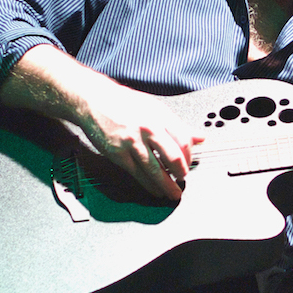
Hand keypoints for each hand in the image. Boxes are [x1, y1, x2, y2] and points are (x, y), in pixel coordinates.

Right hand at [79, 81, 203, 200]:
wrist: (93, 100)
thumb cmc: (124, 102)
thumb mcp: (154, 108)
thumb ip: (178, 125)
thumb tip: (199, 137)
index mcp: (160, 116)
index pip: (184, 141)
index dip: (189, 157)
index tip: (189, 164)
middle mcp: (148, 128)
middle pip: (172, 157)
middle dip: (181, 173)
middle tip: (183, 180)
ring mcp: (132, 142)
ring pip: (155, 170)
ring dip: (166, 185)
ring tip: (173, 193)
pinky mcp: (118, 154)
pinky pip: (137, 174)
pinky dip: (148, 185)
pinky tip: (155, 189)